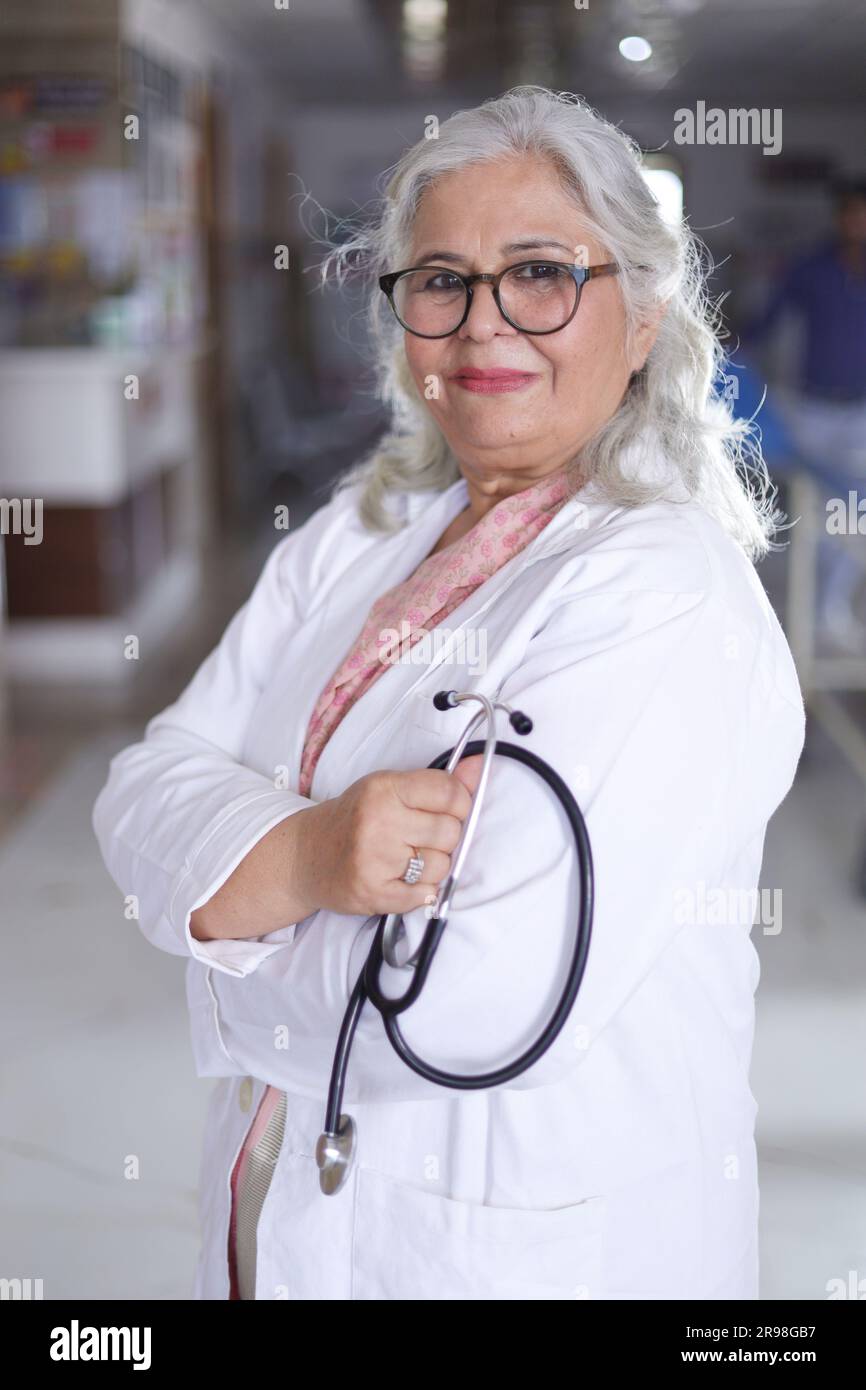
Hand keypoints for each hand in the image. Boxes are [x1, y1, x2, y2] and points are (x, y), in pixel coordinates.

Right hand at [293, 757, 484, 919]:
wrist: (306, 855)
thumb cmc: (354, 819)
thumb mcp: (389, 788)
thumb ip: (437, 783)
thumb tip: (480, 767)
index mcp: (384, 788)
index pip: (450, 794)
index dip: (460, 805)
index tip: (448, 811)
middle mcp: (378, 821)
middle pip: (450, 833)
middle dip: (444, 839)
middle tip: (419, 838)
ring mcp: (374, 859)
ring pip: (441, 867)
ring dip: (432, 868)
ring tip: (406, 860)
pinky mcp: (373, 893)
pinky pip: (425, 896)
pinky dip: (419, 892)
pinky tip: (399, 879)